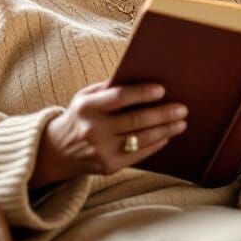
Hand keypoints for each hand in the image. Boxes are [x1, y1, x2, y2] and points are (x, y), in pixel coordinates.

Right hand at [31, 79, 188, 188]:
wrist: (57, 150)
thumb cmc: (80, 116)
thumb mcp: (86, 96)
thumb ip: (108, 87)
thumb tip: (140, 75)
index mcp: (87, 107)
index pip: (118, 98)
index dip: (141, 94)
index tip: (162, 90)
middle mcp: (93, 130)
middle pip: (135, 121)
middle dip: (162, 114)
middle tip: (182, 109)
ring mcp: (101, 150)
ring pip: (140, 139)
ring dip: (165, 131)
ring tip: (181, 123)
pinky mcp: (109, 166)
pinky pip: (138, 155)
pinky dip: (155, 145)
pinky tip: (166, 137)